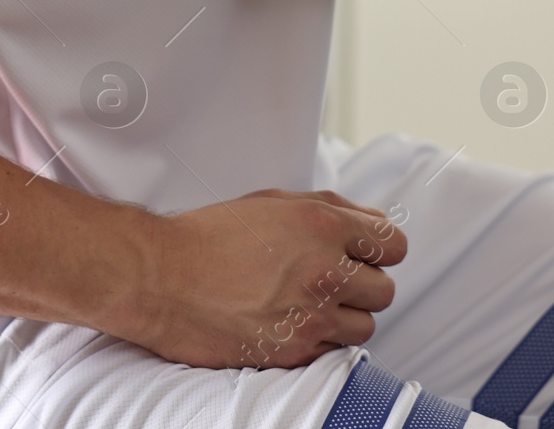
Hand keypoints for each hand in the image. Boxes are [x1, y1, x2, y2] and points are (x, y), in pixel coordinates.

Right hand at [115, 189, 407, 368]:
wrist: (159, 278)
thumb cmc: (207, 237)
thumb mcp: (270, 203)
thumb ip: (329, 208)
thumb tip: (370, 222)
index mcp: (321, 224)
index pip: (394, 244)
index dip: (379, 250)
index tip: (363, 255)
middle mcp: (324, 269)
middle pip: (384, 289)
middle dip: (360, 285)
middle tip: (328, 280)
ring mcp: (311, 314)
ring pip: (365, 326)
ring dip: (343, 317)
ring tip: (307, 304)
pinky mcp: (295, 350)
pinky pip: (334, 351)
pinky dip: (319, 340)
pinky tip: (290, 323)